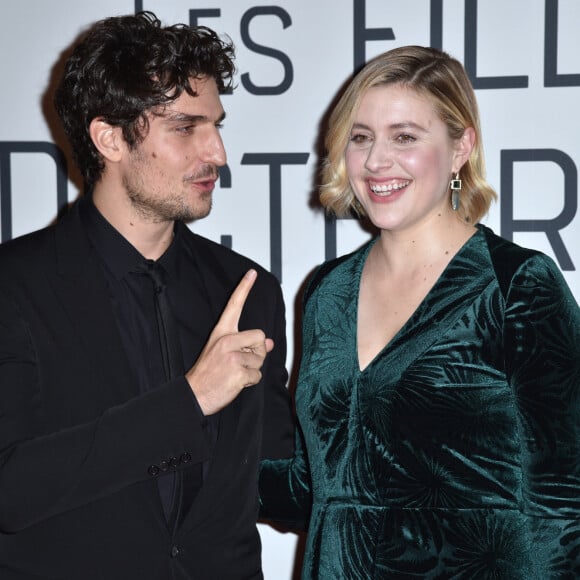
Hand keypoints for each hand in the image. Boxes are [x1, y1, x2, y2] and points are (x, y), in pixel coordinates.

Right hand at [185, 269, 273, 414]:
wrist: (195, 394)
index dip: (244, 288)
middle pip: (260, 336)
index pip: (234, 305)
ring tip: (234, 373)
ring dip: (253, 369)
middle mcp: (226, 340)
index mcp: (221, 332)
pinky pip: (258, 374)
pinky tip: (235, 382)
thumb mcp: (223, 352)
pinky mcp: (238, 371)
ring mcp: (232, 356)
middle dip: (257, 352)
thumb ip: (245, 344)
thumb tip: (269, 342)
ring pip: (260, 358)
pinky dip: (250, 381)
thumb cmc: (209, 372)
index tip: (252, 273)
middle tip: (240, 363)